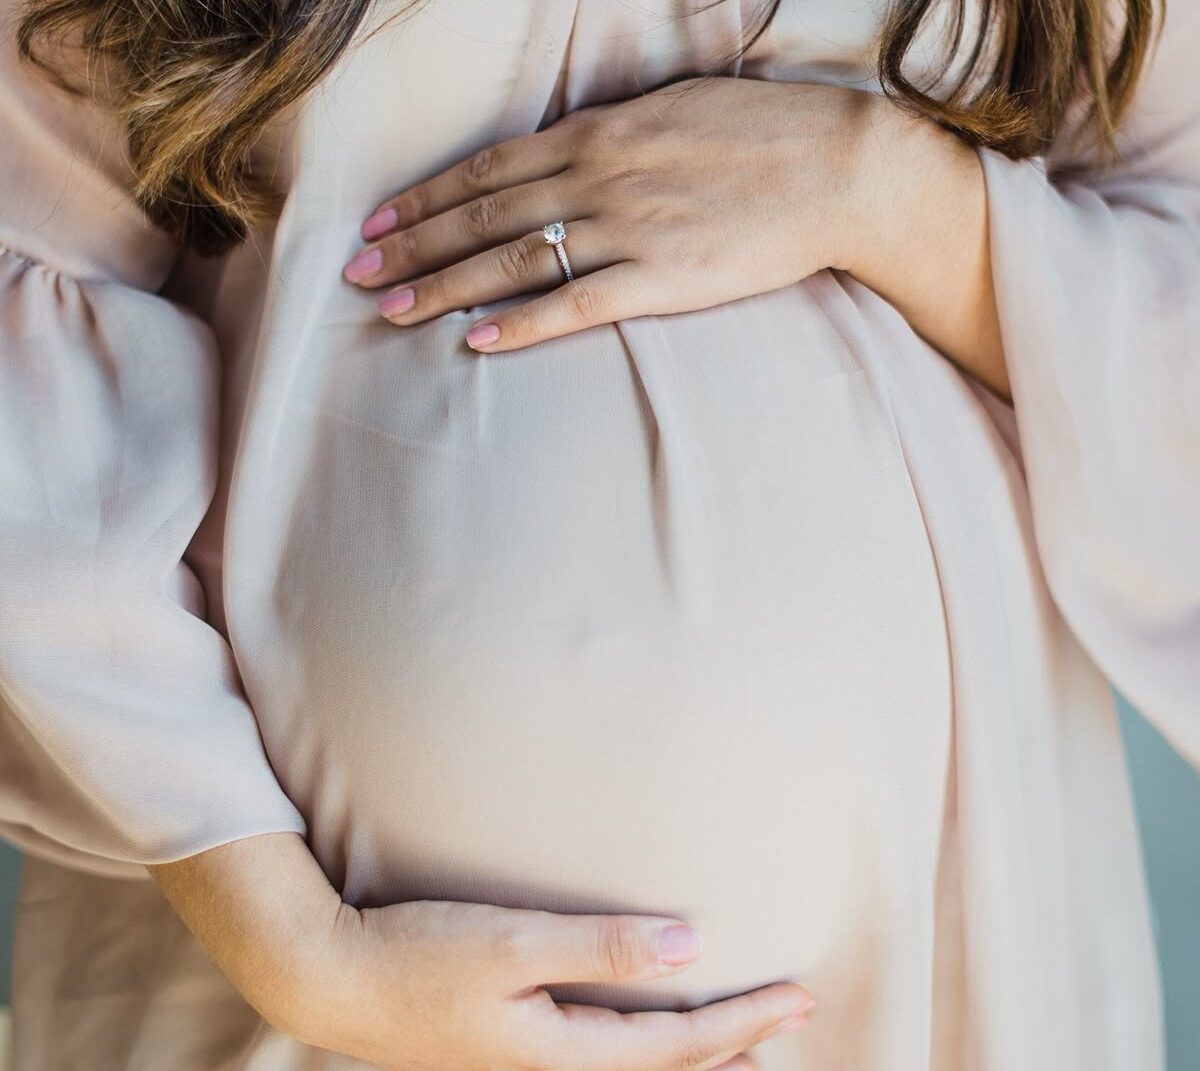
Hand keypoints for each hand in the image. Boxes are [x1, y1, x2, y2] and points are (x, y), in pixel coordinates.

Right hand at [302, 898, 814, 1070]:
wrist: (332, 985)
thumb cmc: (420, 952)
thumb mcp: (515, 940)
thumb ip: (604, 947)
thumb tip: (688, 948)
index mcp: (561, 1051)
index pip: (678, 1042)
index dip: (744, 1020)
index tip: (798, 998)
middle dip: (735, 1048)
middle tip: (793, 1021)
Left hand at [342, 76, 878, 351]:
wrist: (836, 166)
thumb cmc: (761, 134)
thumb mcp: (673, 109)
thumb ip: (611, 135)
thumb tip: (569, 152)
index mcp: (597, 133)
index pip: (487, 170)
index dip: (427, 198)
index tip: (380, 220)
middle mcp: (596, 176)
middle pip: (481, 215)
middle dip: (411, 245)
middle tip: (356, 273)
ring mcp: (625, 228)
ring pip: (511, 260)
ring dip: (444, 286)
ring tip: (392, 309)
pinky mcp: (659, 279)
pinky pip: (574, 304)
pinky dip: (521, 323)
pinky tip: (476, 342)